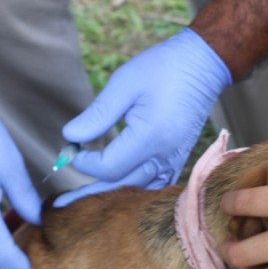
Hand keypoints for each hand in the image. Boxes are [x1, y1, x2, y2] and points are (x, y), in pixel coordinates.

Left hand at [55, 28, 230, 205]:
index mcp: (150, 137)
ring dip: (112, 196)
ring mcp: (175, 160)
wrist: (204, 65)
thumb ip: (97, 115)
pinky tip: (119, 193)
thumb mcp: (124, 84)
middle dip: (90, 194)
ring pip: (139, 191)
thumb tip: (70, 137)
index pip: (109, 167)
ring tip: (86, 200)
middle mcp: (165, 156)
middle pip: (122, 187)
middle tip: (63, 203)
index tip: (71, 151)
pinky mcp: (178, 158)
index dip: (85, 163)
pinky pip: (154, 185)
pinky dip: (134, 190)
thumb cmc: (164, 68)